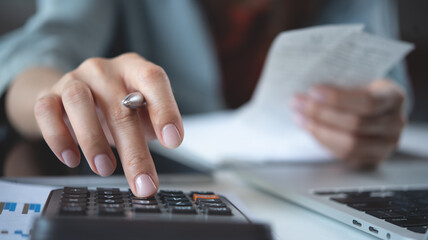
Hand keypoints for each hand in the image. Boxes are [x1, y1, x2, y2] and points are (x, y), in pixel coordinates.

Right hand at [34, 53, 183, 196]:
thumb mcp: (140, 111)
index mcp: (134, 69)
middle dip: (134, 151)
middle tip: (143, 183)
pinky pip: (47, 111)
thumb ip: (153, 124)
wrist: (72, 95)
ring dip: (93, 140)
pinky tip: (71, 159)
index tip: (173, 141)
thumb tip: (163, 151)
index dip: (165, 109)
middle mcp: (104, 70)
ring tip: (106, 169)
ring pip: (79, 102)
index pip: (153, 79)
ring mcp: (74, 79)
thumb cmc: (115, 106)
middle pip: (120, 107)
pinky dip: (58, 137)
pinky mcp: (48, 94)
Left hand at [291, 79, 405, 168]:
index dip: (338, 98)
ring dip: (319, 130)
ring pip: (350, 144)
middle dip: (321, 113)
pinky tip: (310, 129)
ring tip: (299, 117)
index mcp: (393, 96)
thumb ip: (339, 81)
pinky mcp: (373, 159)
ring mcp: (386, 144)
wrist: (372, 107)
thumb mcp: (356, 79)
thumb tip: (307, 86)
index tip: (313, 91)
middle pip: (355, 124)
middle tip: (297, 103)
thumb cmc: (360, 89)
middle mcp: (395, 122)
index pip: (367, 101)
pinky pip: (346, 155)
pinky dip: (324, 141)